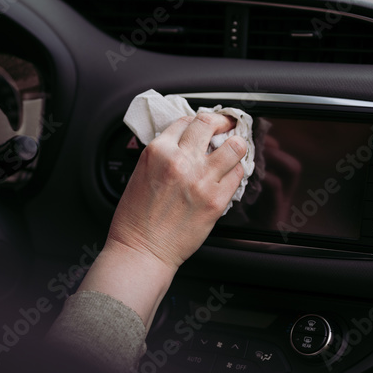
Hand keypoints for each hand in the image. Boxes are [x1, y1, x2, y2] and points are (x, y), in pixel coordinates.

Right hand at [76, 112, 245, 327]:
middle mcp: (180, 160)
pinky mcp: (216, 200)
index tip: (204, 126)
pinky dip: (236, 173)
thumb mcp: (140, 174)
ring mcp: (201, 179)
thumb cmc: (135, 219)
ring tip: (235, 149)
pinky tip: (230, 176)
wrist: (142, 250)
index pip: (185, 121)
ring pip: (234, 146)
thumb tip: (184, 147)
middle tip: (226, 125)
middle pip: (210, 123)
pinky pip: (238, 175)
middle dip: (221, 122)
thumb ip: (162, 156)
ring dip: (236, 145)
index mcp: (157, 151)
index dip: (197, 123)